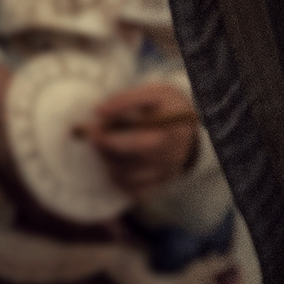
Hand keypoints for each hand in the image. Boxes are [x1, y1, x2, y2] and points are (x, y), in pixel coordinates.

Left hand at [82, 81, 199, 200]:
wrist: (190, 123)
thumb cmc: (166, 105)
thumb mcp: (151, 93)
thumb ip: (125, 100)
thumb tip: (98, 112)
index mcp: (169, 134)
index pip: (136, 145)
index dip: (110, 140)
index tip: (94, 129)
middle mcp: (169, 159)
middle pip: (128, 165)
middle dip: (104, 150)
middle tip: (94, 133)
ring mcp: (165, 174)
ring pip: (127, 179)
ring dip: (109, 162)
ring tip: (106, 143)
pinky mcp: (160, 183)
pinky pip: (133, 190)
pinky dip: (118, 177)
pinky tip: (115, 158)